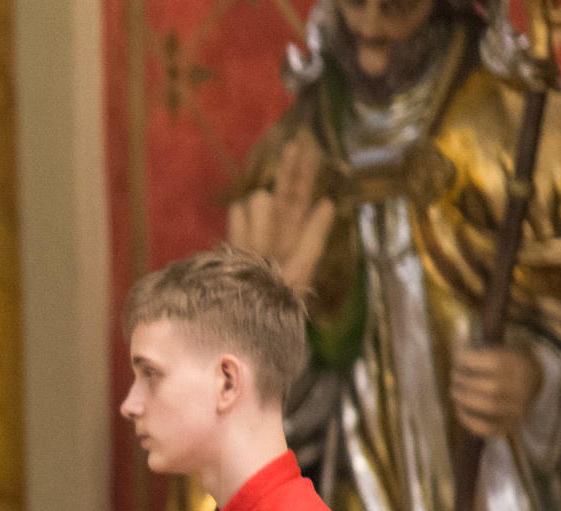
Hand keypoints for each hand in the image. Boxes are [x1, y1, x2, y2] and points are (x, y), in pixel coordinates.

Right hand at [226, 134, 336, 293]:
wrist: (241, 316)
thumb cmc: (275, 298)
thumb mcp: (300, 268)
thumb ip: (312, 236)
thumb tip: (328, 202)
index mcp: (293, 233)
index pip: (300, 197)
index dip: (305, 175)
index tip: (311, 149)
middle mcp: (273, 229)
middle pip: (283, 192)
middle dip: (289, 169)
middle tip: (296, 144)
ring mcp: (252, 233)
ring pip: (257, 202)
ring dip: (261, 219)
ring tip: (260, 248)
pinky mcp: (231, 240)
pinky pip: (237, 215)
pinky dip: (241, 225)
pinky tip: (242, 242)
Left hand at [450, 343, 540, 438]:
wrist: (533, 382)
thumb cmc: (507, 363)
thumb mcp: (498, 348)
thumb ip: (477, 346)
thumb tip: (455, 336)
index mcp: (520, 364)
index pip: (493, 361)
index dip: (469, 360)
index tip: (458, 359)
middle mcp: (522, 387)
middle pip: (490, 386)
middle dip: (464, 381)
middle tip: (454, 377)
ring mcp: (518, 408)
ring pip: (489, 407)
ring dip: (464, 399)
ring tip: (455, 391)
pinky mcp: (510, 425)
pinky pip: (488, 428)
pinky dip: (468, 421)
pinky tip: (459, 409)